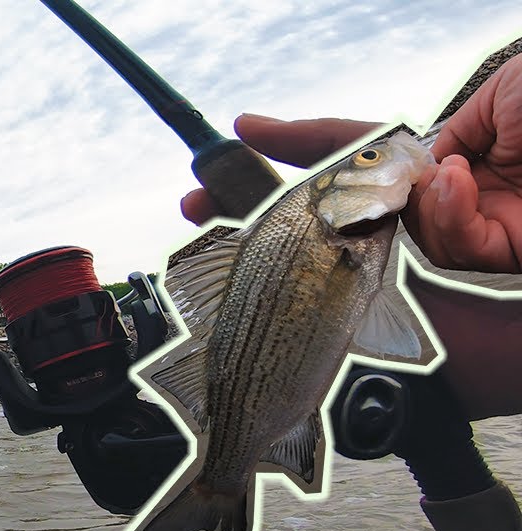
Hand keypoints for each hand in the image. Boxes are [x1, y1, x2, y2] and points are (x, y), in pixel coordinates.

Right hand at [181, 54, 521, 273]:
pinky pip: (441, 250)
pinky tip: (457, 182)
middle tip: (203, 208)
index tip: (241, 133)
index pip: (358, 150)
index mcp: (450, 159)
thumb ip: (437, 136)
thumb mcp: (508, 93)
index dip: (297, 140)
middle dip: (270, 213)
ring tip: (427, 169)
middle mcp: (448, 207)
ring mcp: (466, 245)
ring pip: (380, 240)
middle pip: (344, 213)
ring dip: (378, 204)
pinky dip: (443, 214)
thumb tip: (411, 175)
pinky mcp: (492, 273)